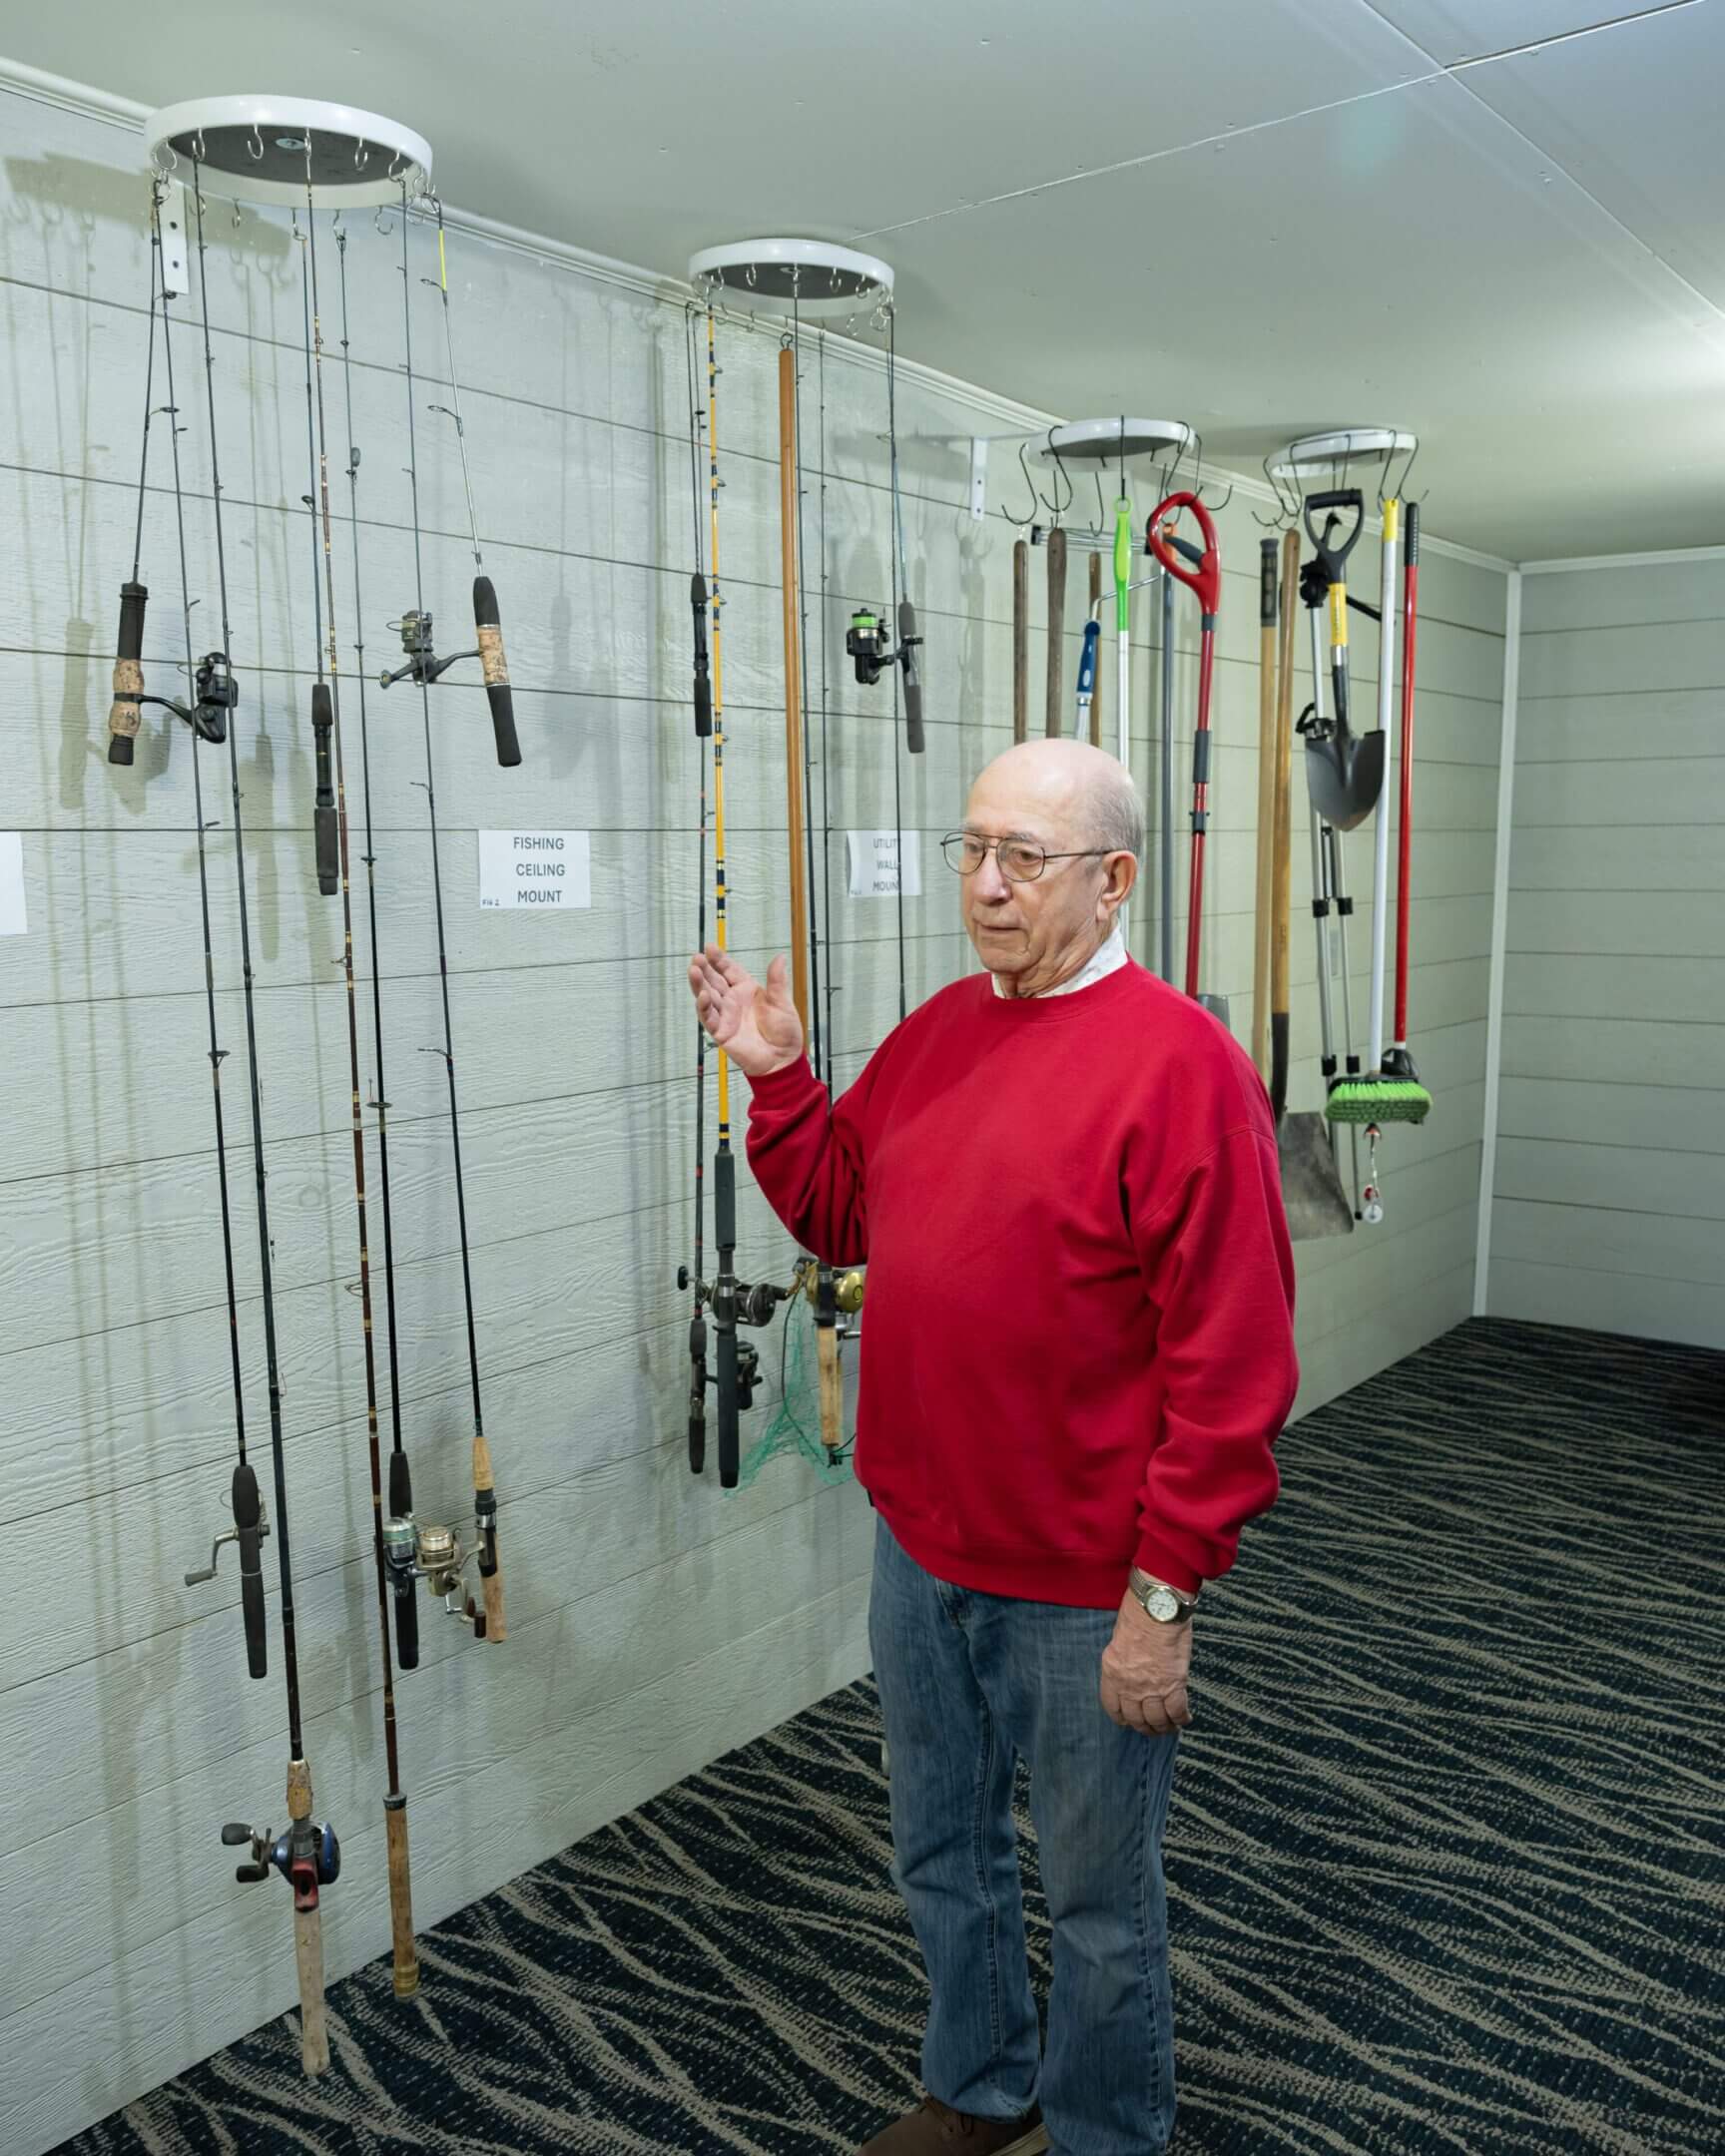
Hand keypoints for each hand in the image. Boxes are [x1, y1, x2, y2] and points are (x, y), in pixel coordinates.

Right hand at [687, 943, 804, 1078]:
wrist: (783, 1058)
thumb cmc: (784, 1032)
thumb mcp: (782, 1002)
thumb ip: (777, 981)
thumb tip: (779, 957)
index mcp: (746, 989)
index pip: (729, 970)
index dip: (719, 959)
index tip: (710, 947)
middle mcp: (732, 1000)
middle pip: (714, 981)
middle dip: (704, 969)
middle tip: (697, 957)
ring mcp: (725, 1015)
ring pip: (707, 997)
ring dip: (699, 984)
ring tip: (693, 970)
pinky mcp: (721, 1032)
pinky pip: (709, 1018)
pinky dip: (704, 1007)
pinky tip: (702, 995)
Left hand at [1099, 1591, 1192, 1736]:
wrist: (1158, 1608)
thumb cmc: (1139, 1614)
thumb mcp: (1119, 1640)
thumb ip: (1123, 1662)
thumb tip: (1132, 1672)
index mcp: (1112, 1673)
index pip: (1113, 1707)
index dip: (1123, 1718)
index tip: (1129, 1721)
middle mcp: (1129, 1685)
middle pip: (1136, 1718)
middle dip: (1145, 1727)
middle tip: (1153, 1728)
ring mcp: (1152, 1688)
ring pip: (1157, 1720)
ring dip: (1164, 1727)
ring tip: (1170, 1727)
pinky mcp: (1174, 1685)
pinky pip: (1177, 1711)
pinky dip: (1182, 1719)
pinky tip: (1185, 1719)